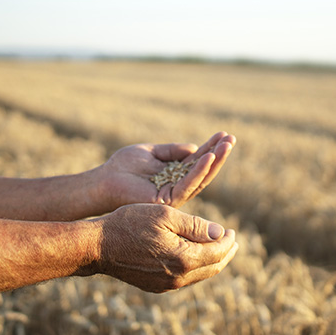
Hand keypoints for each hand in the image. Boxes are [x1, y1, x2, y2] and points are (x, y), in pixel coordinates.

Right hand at [84, 204, 237, 292]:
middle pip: (213, 267)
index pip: (218, 252)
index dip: (228, 240)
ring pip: (200, 275)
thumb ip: (196, 226)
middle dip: (225, 253)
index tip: (233, 230)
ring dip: (212, 261)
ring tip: (218, 248)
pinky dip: (196, 267)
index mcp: (184, 259)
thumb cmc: (130, 223)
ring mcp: (166, 285)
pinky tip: (194, 257)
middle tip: (232, 241)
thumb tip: (221, 233)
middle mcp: (178, 277)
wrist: (98, 246)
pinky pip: (185, 279)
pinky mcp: (156, 286)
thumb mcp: (165, 216)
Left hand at [101, 132, 235, 208]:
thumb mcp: (151, 152)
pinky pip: (187, 184)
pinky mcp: (167, 200)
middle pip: (204, 171)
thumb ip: (172, 150)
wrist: (104, 180)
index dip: (211, 148)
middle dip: (218, 155)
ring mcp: (174, 195)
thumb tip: (195, 148)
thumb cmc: (123, 166)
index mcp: (174, 175)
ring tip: (226, 146)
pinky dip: (198, 171)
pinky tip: (208, 157)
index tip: (224, 134)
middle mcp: (177, 186)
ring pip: (200, 178)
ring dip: (214, 161)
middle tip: (231, 139)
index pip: (197, 161)